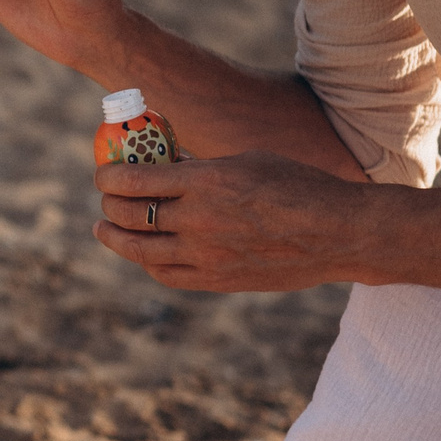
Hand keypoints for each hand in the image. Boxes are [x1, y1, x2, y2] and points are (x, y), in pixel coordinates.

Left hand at [94, 152, 375, 292]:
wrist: (338, 233)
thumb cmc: (297, 186)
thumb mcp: (246, 161)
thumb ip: (201, 167)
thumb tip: (165, 163)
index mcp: (205, 182)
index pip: (133, 180)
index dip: (108, 177)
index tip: (103, 174)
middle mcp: (199, 220)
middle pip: (130, 215)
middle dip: (110, 205)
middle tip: (106, 199)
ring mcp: (206, 254)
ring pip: (140, 250)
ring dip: (115, 237)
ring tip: (104, 228)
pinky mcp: (218, 280)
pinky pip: (167, 274)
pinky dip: (147, 262)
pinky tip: (142, 253)